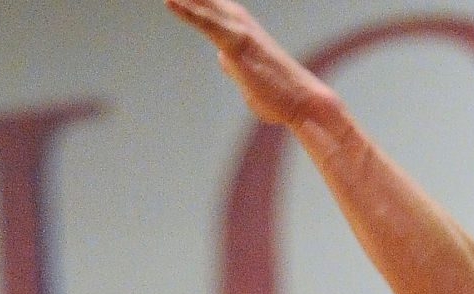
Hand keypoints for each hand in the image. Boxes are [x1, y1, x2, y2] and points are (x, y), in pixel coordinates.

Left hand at [165, 0, 339, 128]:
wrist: (303, 102)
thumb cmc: (279, 95)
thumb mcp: (247, 77)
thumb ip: (233, 64)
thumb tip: (222, 58)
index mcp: (240, 29)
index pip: (209, 7)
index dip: (193, 0)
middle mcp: (239, 23)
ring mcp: (239, 31)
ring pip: (204, 4)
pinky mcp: (238, 44)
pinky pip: (207, 23)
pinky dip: (188, 12)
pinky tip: (169, 1)